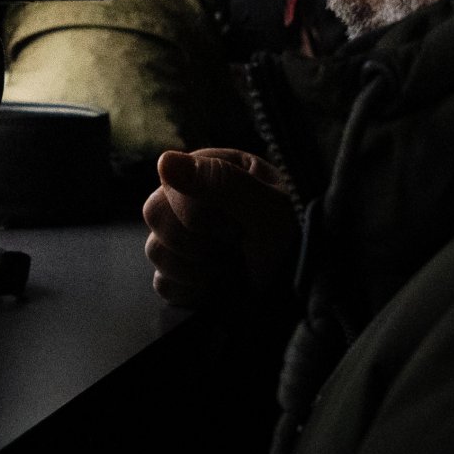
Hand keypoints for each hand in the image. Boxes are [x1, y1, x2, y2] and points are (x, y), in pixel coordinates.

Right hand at [142, 147, 297, 308]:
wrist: (298, 292)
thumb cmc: (291, 243)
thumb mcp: (268, 209)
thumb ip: (220, 181)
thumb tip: (165, 161)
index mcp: (214, 170)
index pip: (171, 184)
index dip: (197, 213)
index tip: (236, 228)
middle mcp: (193, 198)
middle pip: (155, 214)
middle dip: (197, 241)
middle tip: (235, 247)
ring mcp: (184, 236)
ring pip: (156, 250)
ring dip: (198, 269)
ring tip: (232, 268)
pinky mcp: (180, 271)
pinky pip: (163, 282)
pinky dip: (192, 291)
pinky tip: (218, 287)